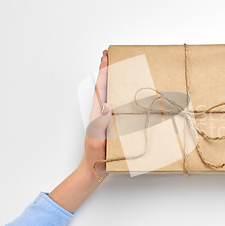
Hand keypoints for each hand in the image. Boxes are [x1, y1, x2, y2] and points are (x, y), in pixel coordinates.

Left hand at [49, 50, 112, 213]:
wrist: (94, 169)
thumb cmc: (94, 156)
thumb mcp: (97, 139)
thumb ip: (100, 123)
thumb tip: (107, 104)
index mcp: (97, 113)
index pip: (101, 88)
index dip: (103, 71)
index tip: (106, 57)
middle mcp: (102, 113)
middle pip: (105, 87)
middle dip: (107, 71)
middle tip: (111, 56)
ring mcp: (107, 119)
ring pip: (111, 95)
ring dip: (115, 81)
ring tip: (121, 69)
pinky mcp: (113, 125)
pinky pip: (119, 106)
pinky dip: (122, 96)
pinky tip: (130, 96)